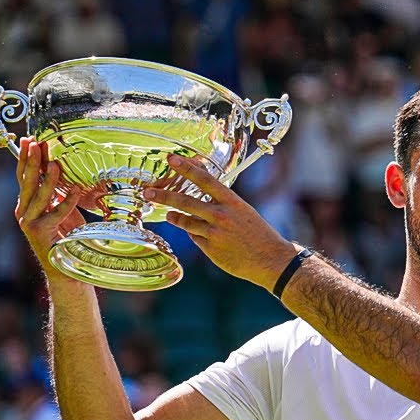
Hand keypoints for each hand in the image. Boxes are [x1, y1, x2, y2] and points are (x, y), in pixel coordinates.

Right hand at [13, 137, 84, 280]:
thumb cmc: (68, 237)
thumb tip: (61, 170)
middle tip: (35, 143)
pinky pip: (55, 214)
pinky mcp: (41, 233)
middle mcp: (24, 212)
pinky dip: (66, 202)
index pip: (24, 177)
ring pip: (37, 197)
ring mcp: (30, 223)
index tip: (30, 140)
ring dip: (47, 179)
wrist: (67, 268)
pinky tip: (75, 190)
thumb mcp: (63, 210)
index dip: (26, 158)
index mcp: (27, 204)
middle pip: (26, 182)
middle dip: (31, 162)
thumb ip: (58, 193)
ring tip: (56, 164)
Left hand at [146, 155, 297, 289]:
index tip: (172, 159)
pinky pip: (195, 238)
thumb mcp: (244, 211)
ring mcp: (215, 234)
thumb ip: (223, 202)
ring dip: (174, 217)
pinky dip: (194, 234)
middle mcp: (222, 216)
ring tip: (168, 214)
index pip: (205, 180)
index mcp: (233, 203)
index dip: (187, 168)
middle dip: (164, 196)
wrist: (271, 260)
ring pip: (186, 222)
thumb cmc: (259, 234)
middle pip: (186, 202)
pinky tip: (200, 235)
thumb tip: (202, 191)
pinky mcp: (211, 250)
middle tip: (148, 191)